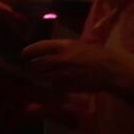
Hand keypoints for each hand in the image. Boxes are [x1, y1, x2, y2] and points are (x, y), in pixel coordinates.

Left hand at [17, 37, 133, 98]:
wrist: (111, 70)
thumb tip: (48, 54)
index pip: (40, 47)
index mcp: (65, 46)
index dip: (29, 51)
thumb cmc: (98, 55)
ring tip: (45, 75)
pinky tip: (58, 83)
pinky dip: (54, 85)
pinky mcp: (67, 86)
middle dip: (33, 67)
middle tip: (31, 67)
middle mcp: (61, 59)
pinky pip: (55, 86)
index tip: (23, 54)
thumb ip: (63, 50)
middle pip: (38, 65)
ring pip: (45, 77)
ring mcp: (64, 74)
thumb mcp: (80, 46)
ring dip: (43, 76)